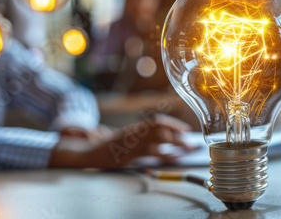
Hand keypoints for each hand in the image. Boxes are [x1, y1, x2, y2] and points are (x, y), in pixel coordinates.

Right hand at [49, 114, 193, 168]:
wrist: (89, 153)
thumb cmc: (110, 147)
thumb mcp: (127, 139)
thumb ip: (142, 139)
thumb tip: (163, 141)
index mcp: (135, 128)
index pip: (157, 121)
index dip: (173, 124)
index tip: (186, 130)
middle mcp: (134, 133)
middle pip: (160, 131)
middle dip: (178, 136)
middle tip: (190, 143)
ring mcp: (130, 144)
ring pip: (157, 142)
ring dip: (174, 146)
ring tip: (185, 151)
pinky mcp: (127, 156)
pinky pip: (148, 155)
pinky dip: (161, 156)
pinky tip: (171, 159)